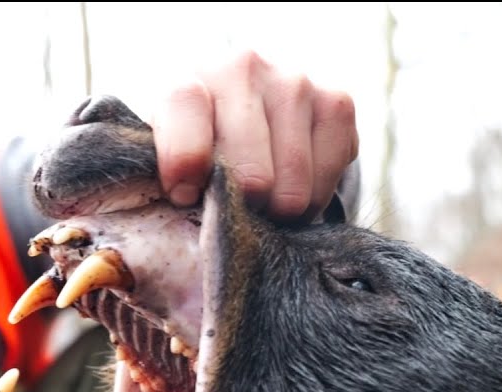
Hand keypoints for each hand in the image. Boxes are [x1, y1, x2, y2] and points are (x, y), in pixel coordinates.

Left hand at [151, 50, 358, 221]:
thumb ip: (168, 179)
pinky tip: (295, 186)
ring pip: (293, 182)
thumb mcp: (165, 158)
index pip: (185, 105)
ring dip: (281, 210)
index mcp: (188, 79)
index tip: (185, 196)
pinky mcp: (336, 101)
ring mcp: (294, 82)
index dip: (185, 158)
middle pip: (250, 171)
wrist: (244, 114)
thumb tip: (184, 209)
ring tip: (265, 205)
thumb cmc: (197, 147)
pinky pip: (331, 173)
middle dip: (244, 209)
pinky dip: (315, 197)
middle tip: (236, 212)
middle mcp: (244, 69)